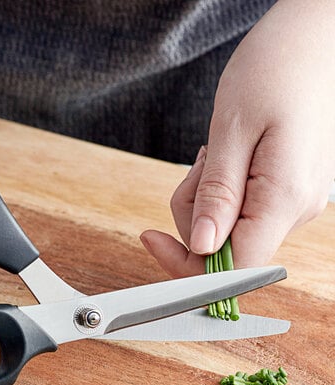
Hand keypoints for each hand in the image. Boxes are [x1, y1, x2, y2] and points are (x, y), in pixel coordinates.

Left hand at [140, 0, 334, 277]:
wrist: (316, 35)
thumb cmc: (277, 67)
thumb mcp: (232, 130)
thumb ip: (217, 195)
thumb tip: (201, 246)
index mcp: (285, 198)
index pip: (234, 267)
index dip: (187, 265)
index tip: (152, 240)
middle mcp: (297, 208)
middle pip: (225, 247)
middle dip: (192, 215)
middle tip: (198, 166)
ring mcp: (297, 201)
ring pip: (230, 227)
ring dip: (206, 198)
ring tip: (215, 153)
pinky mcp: (290, 191)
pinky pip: (243, 208)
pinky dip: (223, 189)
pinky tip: (229, 156)